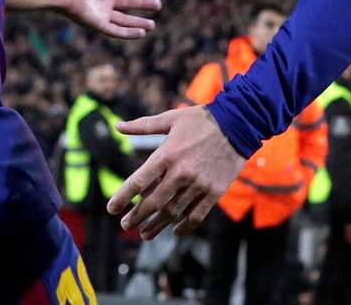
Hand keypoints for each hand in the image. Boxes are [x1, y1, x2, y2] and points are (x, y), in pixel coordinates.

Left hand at [62, 0, 160, 39]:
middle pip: (127, 2)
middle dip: (143, 4)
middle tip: (158, 5)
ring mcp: (101, 12)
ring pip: (123, 19)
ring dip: (138, 23)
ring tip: (152, 25)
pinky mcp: (98, 25)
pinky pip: (117, 31)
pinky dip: (129, 33)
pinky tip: (141, 33)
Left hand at [106, 106, 244, 237]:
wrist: (238, 123)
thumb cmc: (201, 119)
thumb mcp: (171, 118)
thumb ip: (143, 125)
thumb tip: (118, 126)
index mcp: (167, 154)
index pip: (138, 182)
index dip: (122, 198)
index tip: (111, 209)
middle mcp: (181, 172)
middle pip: (153, 203)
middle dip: (136, 217)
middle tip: (126, 225)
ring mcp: (199, 184)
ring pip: (173, 213)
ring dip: (156, 225)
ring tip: (144, 233)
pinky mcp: (214, 191)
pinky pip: (197, 215)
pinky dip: (185, 227)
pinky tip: (175, 231)